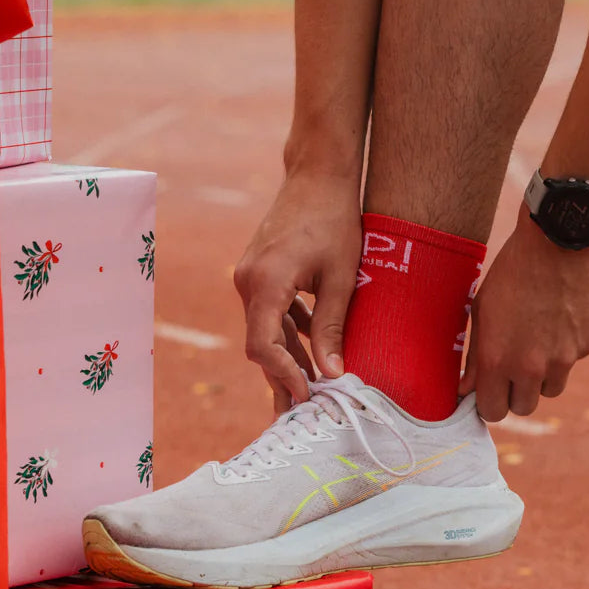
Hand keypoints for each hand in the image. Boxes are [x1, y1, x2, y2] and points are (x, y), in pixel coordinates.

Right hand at [233, 174, 361, 410]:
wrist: (318, 175)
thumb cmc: (335, 220)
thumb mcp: (341, 277)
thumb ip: (332, 326)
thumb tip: (333, 374)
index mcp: (265, 283)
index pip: (264, 346)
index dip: (284, 375)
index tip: (308, 396)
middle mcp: (248, 282)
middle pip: (260, 344)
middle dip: (282, 378)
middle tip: (301, 413)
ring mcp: (249, 276)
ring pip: (265, 330)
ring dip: (287, 358)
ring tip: (309, 391)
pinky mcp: (259, 272)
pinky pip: (270, 312)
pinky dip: (288, 334)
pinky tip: (309, 353)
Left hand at [460, 213, 588, 421]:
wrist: (558, 239)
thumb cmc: (512, 271)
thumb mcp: (482, 310)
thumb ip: (475, 356)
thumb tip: (466, 389)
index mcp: (498, 359)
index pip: (494, 411)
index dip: (491, 402)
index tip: (491, 390)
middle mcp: (532, 366)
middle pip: (525, 406)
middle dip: (517, 391)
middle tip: (515, 366)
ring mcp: (564, 358)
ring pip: (552, 387)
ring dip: (544, 373)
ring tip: (539, 336)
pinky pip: (575, 358)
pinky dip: (567, 345)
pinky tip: (561, 314)